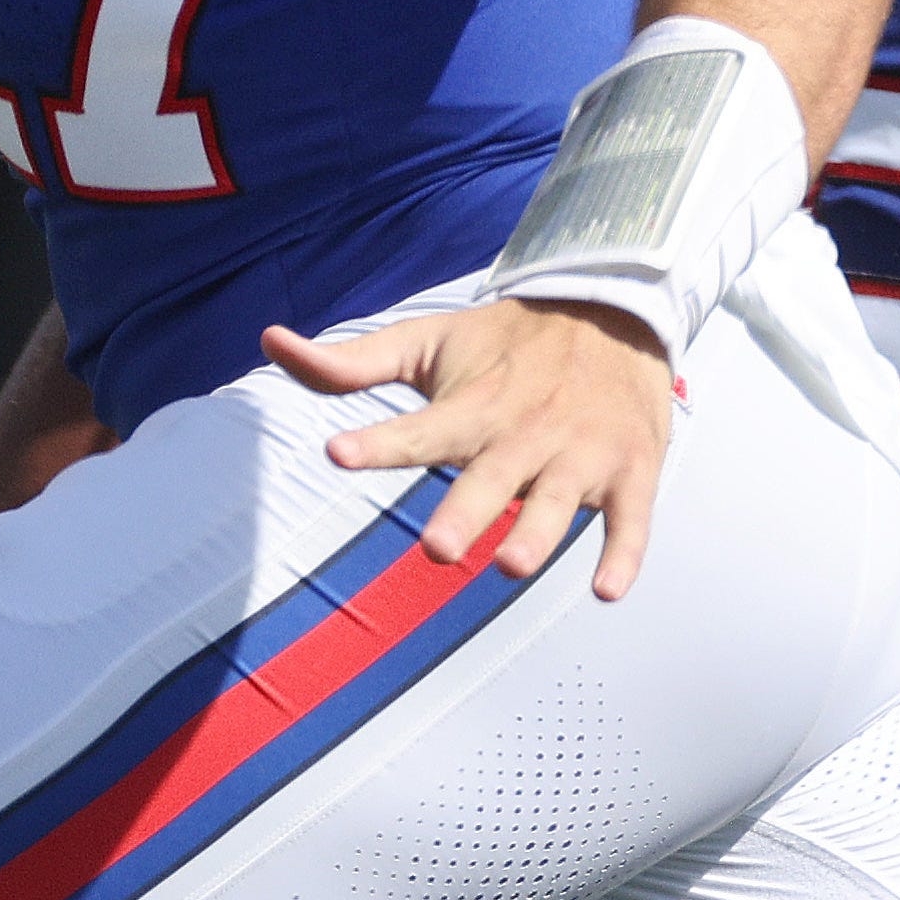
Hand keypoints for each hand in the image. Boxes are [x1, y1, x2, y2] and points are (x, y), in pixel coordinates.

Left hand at [261, 294, 678, 593]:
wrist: (617, 309)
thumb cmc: (507, 341)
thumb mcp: (428, 342)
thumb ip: (352, 362)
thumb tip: (269, 342)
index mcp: (474, 406)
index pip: (420, 430)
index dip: (381, 442)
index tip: (338, 452)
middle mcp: (525, 431)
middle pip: (490, 479)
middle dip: (465, 511)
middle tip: (436, 549)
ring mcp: (581, 453)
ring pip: (559, 501)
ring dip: (538, 533)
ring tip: (511, 565)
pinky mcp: (630, 470)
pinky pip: (630, 518)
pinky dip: (625, 554)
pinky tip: (607, 590)